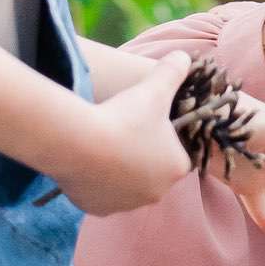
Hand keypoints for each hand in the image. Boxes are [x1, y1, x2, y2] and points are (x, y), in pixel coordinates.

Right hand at [61, 68, 192, 214]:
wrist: (80, 142)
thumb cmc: (124, 116)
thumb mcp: (153, 89)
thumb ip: (173, 71)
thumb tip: (185, 56)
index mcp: (177, 168)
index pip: (176, 156)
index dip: (161, 140)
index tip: (144, 127)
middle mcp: (156, 193)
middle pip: (150, 174)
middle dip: (139, 158)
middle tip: (120, 135)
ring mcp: (125, 205)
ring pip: (124, 187)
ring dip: (116, 173)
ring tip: (101, 148)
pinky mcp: (98, 209)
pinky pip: (99, 197)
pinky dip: (94, 185)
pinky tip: (86, 164)